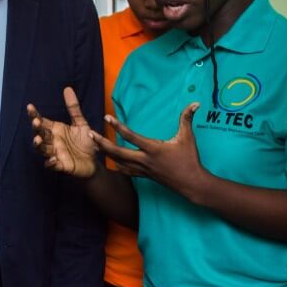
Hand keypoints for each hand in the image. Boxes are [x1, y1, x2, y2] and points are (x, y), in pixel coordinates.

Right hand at [28, 87, 98, 177]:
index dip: (34, 115)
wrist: (94, 162)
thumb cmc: (85, 142)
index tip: (30, 106)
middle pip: (39, 135)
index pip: (42, 122)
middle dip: (36, 129)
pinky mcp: (62, 165)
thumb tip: (67, 88)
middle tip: (36, 122)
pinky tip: (53, 159)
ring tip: (38, 140)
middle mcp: (53, 141)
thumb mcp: (81, 123)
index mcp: (56, 130)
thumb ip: (73, 108)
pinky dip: (51, 163)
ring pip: (42, 150)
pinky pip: (53, 165)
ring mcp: (56, 154)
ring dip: (39, 145)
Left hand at [91, 102, 205, 197]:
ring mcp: (144, 170)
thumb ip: (187, 119)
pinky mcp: (145, 176)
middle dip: (103, 143)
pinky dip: (118, 166)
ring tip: (96, 146)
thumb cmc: (189, 160)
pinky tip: (112, 162)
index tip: (107, 118)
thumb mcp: (188, 137)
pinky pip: (127, 171)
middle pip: (118, 152)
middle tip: (90, 135)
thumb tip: (195, 103)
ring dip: (107, 154)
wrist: (191, 183)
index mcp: (153, 149)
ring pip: (120, 162)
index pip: (131, 136)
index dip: (118, 126)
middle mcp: (145, 160)